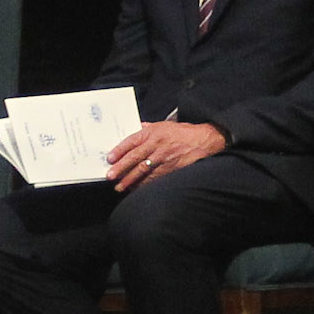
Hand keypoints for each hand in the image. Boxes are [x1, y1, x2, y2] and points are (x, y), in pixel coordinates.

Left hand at [107, 121, 226, 192]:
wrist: (204, 140)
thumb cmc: (183, 132)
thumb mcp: (164, 125)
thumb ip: (148, 128)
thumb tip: (136, 128)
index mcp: (153, 132)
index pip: (132, 141)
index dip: (119, 150)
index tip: (110, 158)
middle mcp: (157, 145)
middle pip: (135, 157)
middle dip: (121, 168)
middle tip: (110, 176)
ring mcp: (164, 158)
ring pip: (143, 170)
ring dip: (130, 180)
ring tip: (121, 187)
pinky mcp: (171, 168)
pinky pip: (155, 178)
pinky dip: (145, 184)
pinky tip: (137, 189)